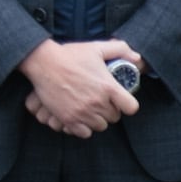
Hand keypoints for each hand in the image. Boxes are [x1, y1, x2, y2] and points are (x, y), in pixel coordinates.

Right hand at [18, 37, 142, 136]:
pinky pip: (84, 133)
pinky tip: (80, 118)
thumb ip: (120, 49)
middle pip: (114, 118)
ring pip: (100, 126)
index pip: (131, 107)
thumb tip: (137, 58)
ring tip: (90, 110)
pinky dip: (83, 128)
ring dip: (97, 120)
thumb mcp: (97, 48)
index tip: (120, 100)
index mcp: (108, 86)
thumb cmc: (70, 55)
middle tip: (101, 103)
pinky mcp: (68, 118)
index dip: (127, 104)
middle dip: (110, 111)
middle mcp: (98, 102)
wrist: (43, 62)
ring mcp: (83, 112)